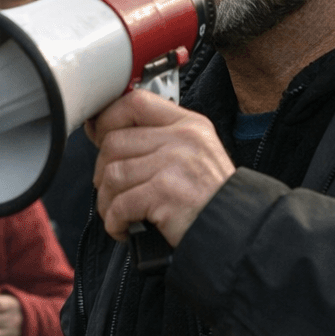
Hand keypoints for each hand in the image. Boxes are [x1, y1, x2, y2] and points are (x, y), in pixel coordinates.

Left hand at [86, 88, 234, 245]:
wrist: (236, 233)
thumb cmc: (208, 200)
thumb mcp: (192, 156)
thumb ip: (156, 140)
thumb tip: (104, 133)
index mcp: (188, 124)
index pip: (134, 102)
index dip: (107, 119)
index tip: (98, 136)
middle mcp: (183, 139)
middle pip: (114, 142)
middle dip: (103, 172)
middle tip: (113, 191)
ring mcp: (175, 164)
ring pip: (111, 174)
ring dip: (107, 201)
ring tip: (120, 214)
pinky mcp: (165, 193)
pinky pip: (119, 204)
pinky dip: (115, 222)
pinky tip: (126, 228)